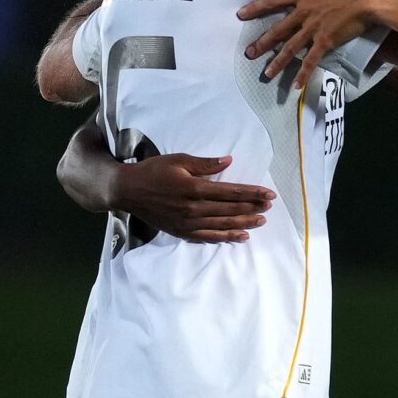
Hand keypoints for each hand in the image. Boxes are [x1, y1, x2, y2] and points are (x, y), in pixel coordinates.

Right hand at [110, 153, 273, 243]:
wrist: (127, 191)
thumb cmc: (153, 172)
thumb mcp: (178, 160)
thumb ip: (205, 164)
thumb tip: (229, 161)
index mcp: (194, 188)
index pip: (230, 192)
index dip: (252, 193)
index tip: (269, 194)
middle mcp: (193, 208)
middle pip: (230, 209)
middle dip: (253, 207)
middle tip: (270, 206)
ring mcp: (188, 223)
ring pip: (223, 225)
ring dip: (244, 223)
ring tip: (262, 221)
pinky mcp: (182, 232)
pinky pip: (209, 237)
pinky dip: (226, 237)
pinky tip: (241, 236)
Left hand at [237, 0, 387, 90]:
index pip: (273, 1)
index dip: (256, 8)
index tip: (240, 15)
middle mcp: (303, 13)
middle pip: (278, 30)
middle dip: (262, 43)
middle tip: (249, 54)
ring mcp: (313, 29)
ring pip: (291, 47)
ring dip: (278, 62)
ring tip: (267, 73)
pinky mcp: (325, 41)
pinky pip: (311, 59)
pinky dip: (303, 73)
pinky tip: (296, 85)